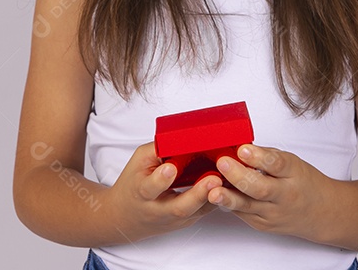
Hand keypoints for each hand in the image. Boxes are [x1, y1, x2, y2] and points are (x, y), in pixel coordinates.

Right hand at [107, 141, 223, 242]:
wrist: (128, 217)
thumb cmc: (133, 186)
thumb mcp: (138, 163)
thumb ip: (156, 151)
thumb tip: (179, 137)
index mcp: (142, 193)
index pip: (150, 188)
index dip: (161, 179)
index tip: (171, 168)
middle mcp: (159, 210)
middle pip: (180, 207)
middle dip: (198, 193)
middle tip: (213, 179)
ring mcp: (176, 219)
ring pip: (197, 212)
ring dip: (213, 197)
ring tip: (226, 181)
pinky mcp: (188, 221)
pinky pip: (205, 210)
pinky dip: (217, 198)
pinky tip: (228, 186)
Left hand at [208, 143, 334, 239]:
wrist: (321, 213)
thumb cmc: (303, 182)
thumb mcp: (292, 163)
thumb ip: (267, 156)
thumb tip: (240, 147)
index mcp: (294, 173)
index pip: (277, 165)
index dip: (259, 157)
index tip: (243, 150)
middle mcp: (285, 195)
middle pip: (260, 188)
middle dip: (238, 176)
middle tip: (222, 163)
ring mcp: (274, 213)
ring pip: (248, 206)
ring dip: (228, 197)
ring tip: (213, 190)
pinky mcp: (263, 225)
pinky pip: (243, 214)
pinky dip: (229, 204)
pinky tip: (217, 196)